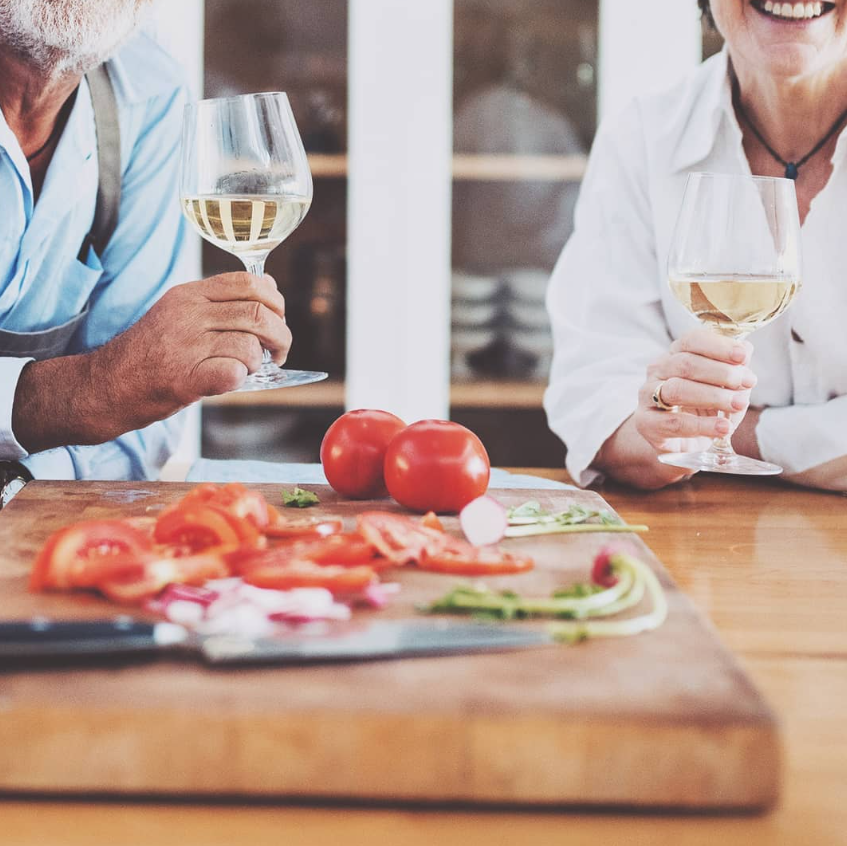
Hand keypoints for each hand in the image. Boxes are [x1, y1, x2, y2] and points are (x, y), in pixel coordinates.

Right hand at [95, 272, 291, 426]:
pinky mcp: (185, 377)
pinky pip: (233, 372)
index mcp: (190, 294)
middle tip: (278, 352)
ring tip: (246, 369)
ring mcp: (186, 345)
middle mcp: (188, 314)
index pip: (248, 283)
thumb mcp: (181, 312)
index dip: (275, 301)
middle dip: (281, 336)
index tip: (278, 319)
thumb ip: (222, 300)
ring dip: (258, 362)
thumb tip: (270, 285)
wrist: (106, 385)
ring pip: (250, 345)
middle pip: (258, 314)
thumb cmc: (152, 353)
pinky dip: (240, 378)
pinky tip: (228, 380)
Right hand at [595, 328, 757, 489]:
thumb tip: (746, 350)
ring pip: (677, 390)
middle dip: (721, 372)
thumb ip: (735, 369)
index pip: (691, 340)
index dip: (718, 346)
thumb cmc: (705, 408)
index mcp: (675, 354)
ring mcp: (647, 396)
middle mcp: (657, 370)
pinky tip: (723, 428)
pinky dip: (703, 425)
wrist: (684, 442)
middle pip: (685, 363)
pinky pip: (674, 422)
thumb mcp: (726, 387)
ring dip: (713, 396)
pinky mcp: (646, 422)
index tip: (743, 356)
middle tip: (748, 382)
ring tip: (739, 404)